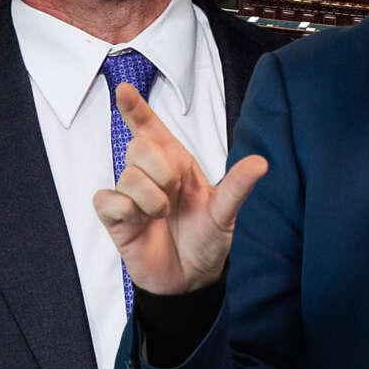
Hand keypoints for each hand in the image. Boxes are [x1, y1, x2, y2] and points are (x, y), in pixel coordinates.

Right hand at [92, 84, 267, 294]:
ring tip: (163, 216)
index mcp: (176, 163)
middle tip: (175, 194)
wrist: (191, 279)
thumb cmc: (206, 238)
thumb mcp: (225, 212)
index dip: (135, 108)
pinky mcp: (115, 217)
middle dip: (162, 169)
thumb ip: (238, 186)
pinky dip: (128, 211)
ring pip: (128, 176)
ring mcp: (130, 195)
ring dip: (151, 199)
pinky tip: (140, 223)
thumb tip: (261, 163)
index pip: (150, 128)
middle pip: (139, 146)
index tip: (124, 89)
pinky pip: (108, 200)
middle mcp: (150, 174)